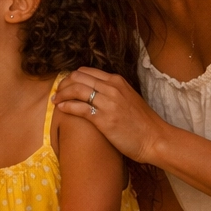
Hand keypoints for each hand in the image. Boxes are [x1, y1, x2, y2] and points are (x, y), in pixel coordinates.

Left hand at [53, 67, 167, 163]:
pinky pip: (79, 108)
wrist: (155, 139)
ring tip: (56, 101)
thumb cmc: (142, 122)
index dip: (71, 78)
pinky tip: (61, 109)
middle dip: (64, 84)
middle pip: (77, 77)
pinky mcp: (103, 119)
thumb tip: (95, 91)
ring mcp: (107, 102)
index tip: (65, 86)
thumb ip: (113, 92)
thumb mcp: (129, 98)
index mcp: (117, 81)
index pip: (86, 71)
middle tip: (58, 93)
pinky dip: (67, 106)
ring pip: (76, 90)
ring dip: (62, 94)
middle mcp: (111, 88)